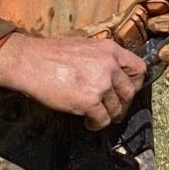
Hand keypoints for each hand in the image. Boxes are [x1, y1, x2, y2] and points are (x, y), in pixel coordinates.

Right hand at [0, 31, 146, 128]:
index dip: (135, 82)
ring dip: (108, 115)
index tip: (126, 90)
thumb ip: (101, 58)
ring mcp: (101, 84)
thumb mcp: (84, 46)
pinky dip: (97, 124)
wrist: (29, 61)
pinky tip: (88, 122)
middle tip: (113, 109)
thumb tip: (112, 74)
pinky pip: (103, 119)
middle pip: (130, 91)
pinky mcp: (90, 101)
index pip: (139, 68)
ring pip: (117, 108)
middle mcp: (110, 66)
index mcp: (110, 50)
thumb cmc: (50, 53)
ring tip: (96, 117)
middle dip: (122, 103)